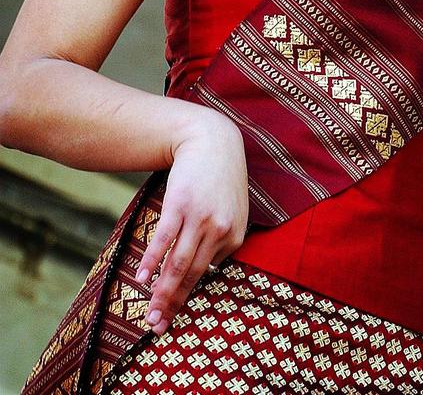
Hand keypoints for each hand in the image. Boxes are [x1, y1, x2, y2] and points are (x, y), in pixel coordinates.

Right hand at [135, 111, 248, 334]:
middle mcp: (220, 229)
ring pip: (178, 263)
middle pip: (192, 274)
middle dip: (173, 304)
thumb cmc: (219, 178)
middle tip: (158, 327)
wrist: (211, 140)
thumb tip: (204, 268)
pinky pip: (164, 240)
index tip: (171, 313)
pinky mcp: (180, 205)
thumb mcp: (233, 209)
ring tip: (150, 312)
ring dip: (162, 291)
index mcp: (235, 235)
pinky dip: (151, 262)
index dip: (187, 293)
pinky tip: (141, 278)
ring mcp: (200, 218)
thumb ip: (223, 238)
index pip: (209, 273)